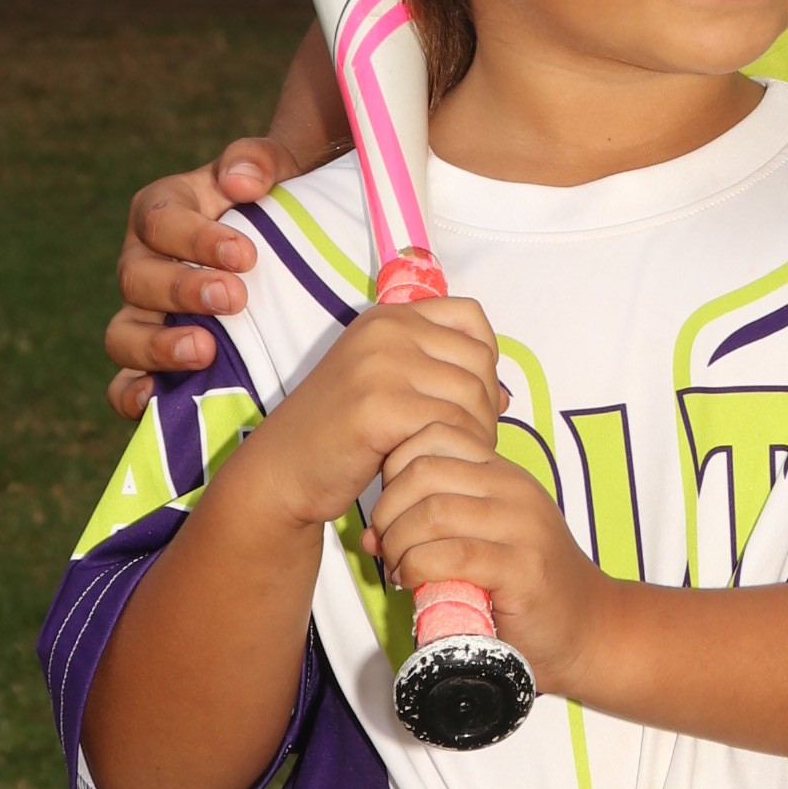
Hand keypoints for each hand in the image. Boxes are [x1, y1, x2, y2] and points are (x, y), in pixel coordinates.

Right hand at [107, 135, 308, 415]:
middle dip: (183, 290)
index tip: (245, 255)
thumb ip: (256, 161)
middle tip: (235, 298)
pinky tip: (156, 400)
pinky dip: (132, 395)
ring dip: (158, 346)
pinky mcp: (151, 361)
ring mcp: (142, 316)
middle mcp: (141, 264)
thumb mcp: (271, 167)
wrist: (286, 245)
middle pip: (137, 279)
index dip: (196, 239)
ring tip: (205, 351)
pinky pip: (123, 385)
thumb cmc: (272, 200)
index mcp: (161, 212)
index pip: (161, 221)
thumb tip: (241, 180)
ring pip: (123, 334)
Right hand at [235, 297, 508, 538]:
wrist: (281, 471)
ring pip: (469, 395)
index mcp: (389, 317)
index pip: (472, 318)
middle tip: (467, 442)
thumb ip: (440, 377)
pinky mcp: (378, 408)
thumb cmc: (339, 434)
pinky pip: (447, 426)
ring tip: (451, 457)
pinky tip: (433, 466)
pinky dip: (451, 452)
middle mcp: (386, 330)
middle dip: (485, 407)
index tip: (472, 400)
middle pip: (478, 360)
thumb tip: (506, 395)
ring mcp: (380, 366)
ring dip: (474, 434)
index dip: (486, 361)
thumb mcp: (388, 386)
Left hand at [370, 438, 602, 674]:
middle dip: (388, 510)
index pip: (434, 435)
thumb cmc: (525, 584)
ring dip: (398, 543)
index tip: (391, 510)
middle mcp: (515, 489)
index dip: (395, 469)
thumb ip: (434, 523)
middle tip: (385, 544)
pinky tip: (413, 582)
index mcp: (504, 473)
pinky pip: (452, 555)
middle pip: (424, 471)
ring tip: (397, 567)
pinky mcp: (523, 569)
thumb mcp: (482, 537)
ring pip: (433, 511)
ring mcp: (523, 527)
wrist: (587, 626)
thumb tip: (369, 533)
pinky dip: (417, 568)